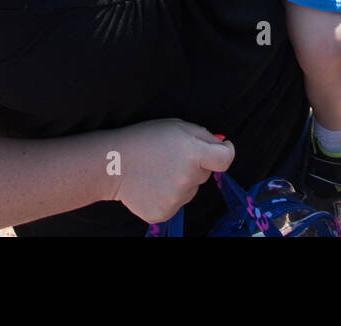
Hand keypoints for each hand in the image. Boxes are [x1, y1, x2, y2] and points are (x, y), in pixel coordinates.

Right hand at [110, 119, 234, 223]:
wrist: (114, 163)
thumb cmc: (147, 139)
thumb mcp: (178, 126)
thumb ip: (204, 136)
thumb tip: (222, 147)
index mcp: (193, 153)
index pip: (225, 159)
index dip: (227, 152)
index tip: (223, 149)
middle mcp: (187, 178)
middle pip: (205, 174)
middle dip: (196, 165)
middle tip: (173, 158)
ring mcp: (175, 199)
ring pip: (190, 190)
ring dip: (182, 182)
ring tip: (159, 171)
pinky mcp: (163, 214)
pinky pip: (176, 204)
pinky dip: (169, 197)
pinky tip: (154, 185)